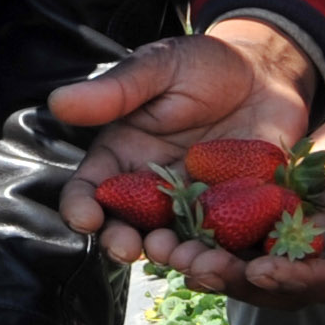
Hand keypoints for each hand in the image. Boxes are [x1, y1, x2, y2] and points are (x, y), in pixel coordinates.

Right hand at [47, 29, 314, 265]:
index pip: (89, 189)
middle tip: (128, 249)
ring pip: (174, 243)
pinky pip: (224, 243)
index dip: (80, 206)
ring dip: (173, 256)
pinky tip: (228, 259)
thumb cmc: (203, 65)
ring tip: (180, 258)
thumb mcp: (158, 68)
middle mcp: (150, 190)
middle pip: (125, 227)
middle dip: (121, 242)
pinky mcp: (233, 215)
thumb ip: (114, 91)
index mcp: (121, 157)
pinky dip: (224, 256)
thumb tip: (58, 101)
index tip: (85, 217)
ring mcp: (191, 207)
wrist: (266, 73)